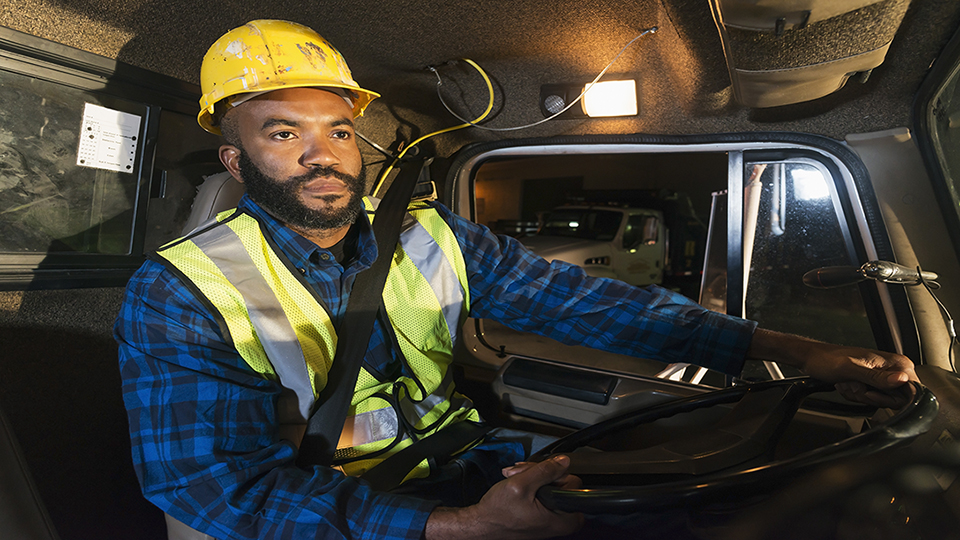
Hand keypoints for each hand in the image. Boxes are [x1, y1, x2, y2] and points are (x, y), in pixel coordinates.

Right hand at [425, 455, 583, 539]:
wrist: (482, 524)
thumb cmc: (498, 512)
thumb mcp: (521, 486)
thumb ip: (545, 471)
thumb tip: (563, 462)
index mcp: (562, 520)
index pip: (574, 485)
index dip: (556, 475)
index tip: (541, 476)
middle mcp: (560, 521)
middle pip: (561, 483)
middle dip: (540, 473)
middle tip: (523, 474)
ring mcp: (551, 518)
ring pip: (550, 484)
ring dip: (532, 476)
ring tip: (515, 477)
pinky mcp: (542, 514)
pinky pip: (542, 492)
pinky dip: (530, 484)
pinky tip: (516, 481)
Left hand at [746, 329, 918, 407]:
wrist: (813, 359)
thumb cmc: (828, 360)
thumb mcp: (852, 370)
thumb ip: (878, 378)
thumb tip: (903, 380)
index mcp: (896, 362)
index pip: (912, 392)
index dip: (890, 398)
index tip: (871, 394)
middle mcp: (893, 369)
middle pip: (895, 400)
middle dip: (870, 397)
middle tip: (855, 385)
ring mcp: (882, 377)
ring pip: (881, 401)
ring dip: (860, 395)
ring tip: (849, 382)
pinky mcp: (872, 383)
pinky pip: (870, 399)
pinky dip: (856, 395)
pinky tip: (847, 385)